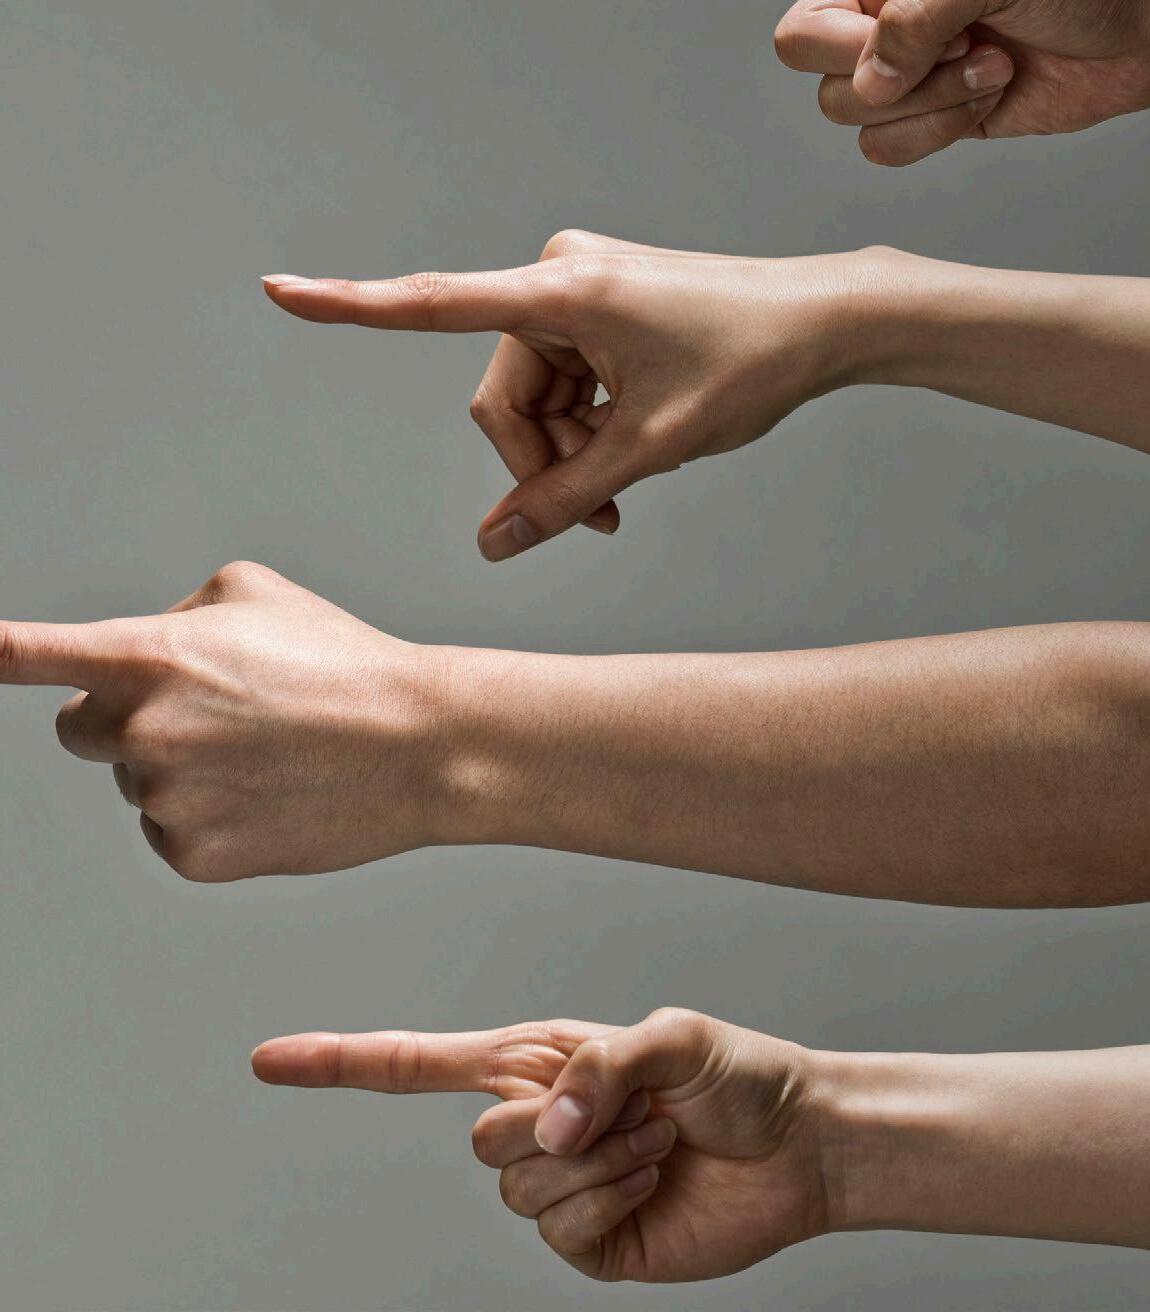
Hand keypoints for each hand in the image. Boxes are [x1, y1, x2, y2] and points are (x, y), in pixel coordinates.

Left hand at [3, 561, 447, 880]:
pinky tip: (264, 793)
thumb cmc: (343, 660)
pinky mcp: (194, 855)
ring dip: (175, 767)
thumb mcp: (254, 594)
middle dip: (120, 720)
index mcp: (149, 654)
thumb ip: (171, 614)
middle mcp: (143, 730)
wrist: (416, 744)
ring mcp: (168, 797)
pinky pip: (167, 830)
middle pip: (77, 731)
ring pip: (132, 783)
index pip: (29, 656)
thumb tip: (138, 656)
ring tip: (260, 752)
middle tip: (200, 712)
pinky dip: (204, 815)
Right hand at [251, 1008, 828, 1282]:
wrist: (796, 1148)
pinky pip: (562, 1234)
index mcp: (536, 1061)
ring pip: (519, 1194)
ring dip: (600, 1164)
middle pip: (479, 1142)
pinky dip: (613, 1202)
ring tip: (654, 1141)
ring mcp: (558, 1186)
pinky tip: (654, 1178)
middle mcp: (534, 1122)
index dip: (341, 1063)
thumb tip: (537, 1126)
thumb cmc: (738, 1074)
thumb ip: (598, 1067)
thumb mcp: (672, 1037)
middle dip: (557, 1128)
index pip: (417, 1063)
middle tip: (633, 1108)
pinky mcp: (589, 1240)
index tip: (271, 1060)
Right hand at [263, 231, 872, 560]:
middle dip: (540, 462)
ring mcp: (577, 291)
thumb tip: (495, 547)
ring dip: (565, 454)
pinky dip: (582, 429)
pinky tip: (623, 453)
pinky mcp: (596, 307)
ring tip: (622, 493)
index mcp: (563, 292)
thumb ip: (568, 500)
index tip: (280, 292)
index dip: (352, 306)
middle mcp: (557, 278)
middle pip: (500, 397)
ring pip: (530, 399)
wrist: (823, 322)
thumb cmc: (749, 364)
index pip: (436, 305)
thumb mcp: (652, 448)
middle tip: (598, 517)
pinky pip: (560, 384)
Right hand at [775, 0, 1149, 164]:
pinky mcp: (935, 119)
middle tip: (958, 48)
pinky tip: (990, 96)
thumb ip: (914, 19)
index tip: (924, 32)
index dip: (845, 47)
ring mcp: (908, 76)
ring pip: (859, 123)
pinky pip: (893, 151)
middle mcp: (884, 27)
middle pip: (825, 84)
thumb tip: (869, 81)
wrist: (1139, 27)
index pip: (804, 32)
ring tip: (992, 66)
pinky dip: (940, 133)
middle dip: (899, 81)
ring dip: (931, 106)